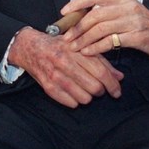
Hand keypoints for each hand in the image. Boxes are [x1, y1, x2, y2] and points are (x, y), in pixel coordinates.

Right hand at [8, 27, 123, 107]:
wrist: (29, 47)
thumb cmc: (57, 45)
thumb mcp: (79, 46)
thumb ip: (100, 60)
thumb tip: (119, 76)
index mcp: (75, 50)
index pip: (100, 71)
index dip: (112, 84)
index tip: (117, 91)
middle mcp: (64, 62)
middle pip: (94, 86)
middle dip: (100, 91)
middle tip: (99, 88)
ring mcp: (55, 75)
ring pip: (84, 97)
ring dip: (88, 96)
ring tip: (85, 89)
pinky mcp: (47, 87)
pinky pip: (71, 103)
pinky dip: (76, 101)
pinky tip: (74, 92)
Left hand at [60, 0, 148, 60]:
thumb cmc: (146, 26)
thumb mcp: (127, 12)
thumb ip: (108, 12)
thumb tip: (80, 17)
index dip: (77, 3)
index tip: (64, 12)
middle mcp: (127, 6)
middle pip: (94, 15)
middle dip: (77, 27)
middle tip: (66, 37)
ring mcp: (133, 21)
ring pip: (100, 29)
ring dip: (83, 39)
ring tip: (74, 47)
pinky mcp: (137, 36)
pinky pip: (110, 42)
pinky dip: (96, 48)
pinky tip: (88, 52)